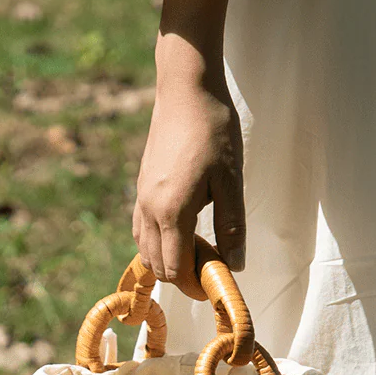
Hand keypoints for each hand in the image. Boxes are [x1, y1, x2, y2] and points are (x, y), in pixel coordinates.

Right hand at [133, 0, 244, 299]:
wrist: (185, 89)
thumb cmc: (213, 130)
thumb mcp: (231, 180)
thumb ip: (232, 225)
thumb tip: (235, 265)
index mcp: (172, 212)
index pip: (176, 270)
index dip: (196, 285)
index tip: (217, 283)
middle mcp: (149, 211)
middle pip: (158, 266)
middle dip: (183, 276)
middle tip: (213, 265)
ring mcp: (141, 200)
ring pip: (146, 251)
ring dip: (170, 260)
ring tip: (201, 247)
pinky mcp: (141, 189)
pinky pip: (142, 231)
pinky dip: (158, 244)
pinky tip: (182, 231)